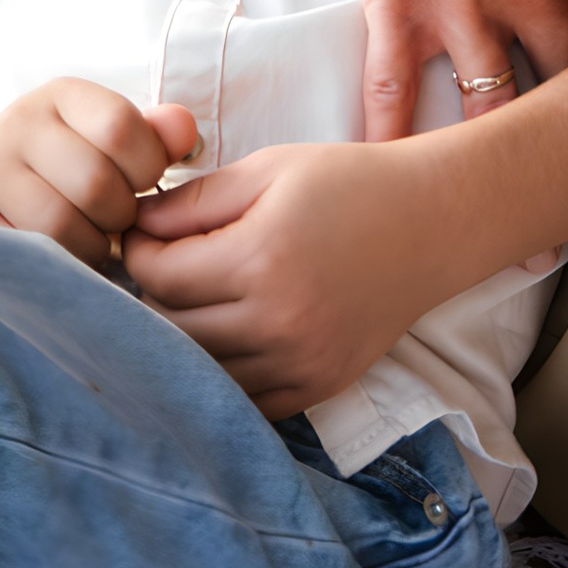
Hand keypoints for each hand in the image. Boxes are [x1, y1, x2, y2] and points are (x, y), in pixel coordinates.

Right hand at [0, 83, 196, 265]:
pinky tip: (61, 263)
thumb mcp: (95, 137)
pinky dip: (58, 270)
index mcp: (60, 96)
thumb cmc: (50, 168)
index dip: (146, 168)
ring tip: (88, 245)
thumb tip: (187, 133)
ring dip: (89, 251)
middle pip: (96, 184)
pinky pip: (28, 257)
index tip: (140, 186)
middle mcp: (18, 125)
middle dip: (119, 219)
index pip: (122, 126)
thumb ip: (149, 135)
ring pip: (61, 227)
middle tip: (114, 226)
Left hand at [124, 140, 436, 414]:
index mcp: (260, 258)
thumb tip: (136, 224)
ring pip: (201, 368)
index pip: (159, 275)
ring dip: (184, 336)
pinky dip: (223, 372)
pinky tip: (228, 334)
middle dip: (154, 294)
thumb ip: (195, 200)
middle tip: (164, 264)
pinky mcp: (315, 388)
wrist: (431, 225)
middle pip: (171, 328)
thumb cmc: (349, 184)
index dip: (139, 251)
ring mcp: (298, 364)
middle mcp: (277, 322)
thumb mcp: (269, 169)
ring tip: (193, 297)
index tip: (143, 233)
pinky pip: (243, 398)